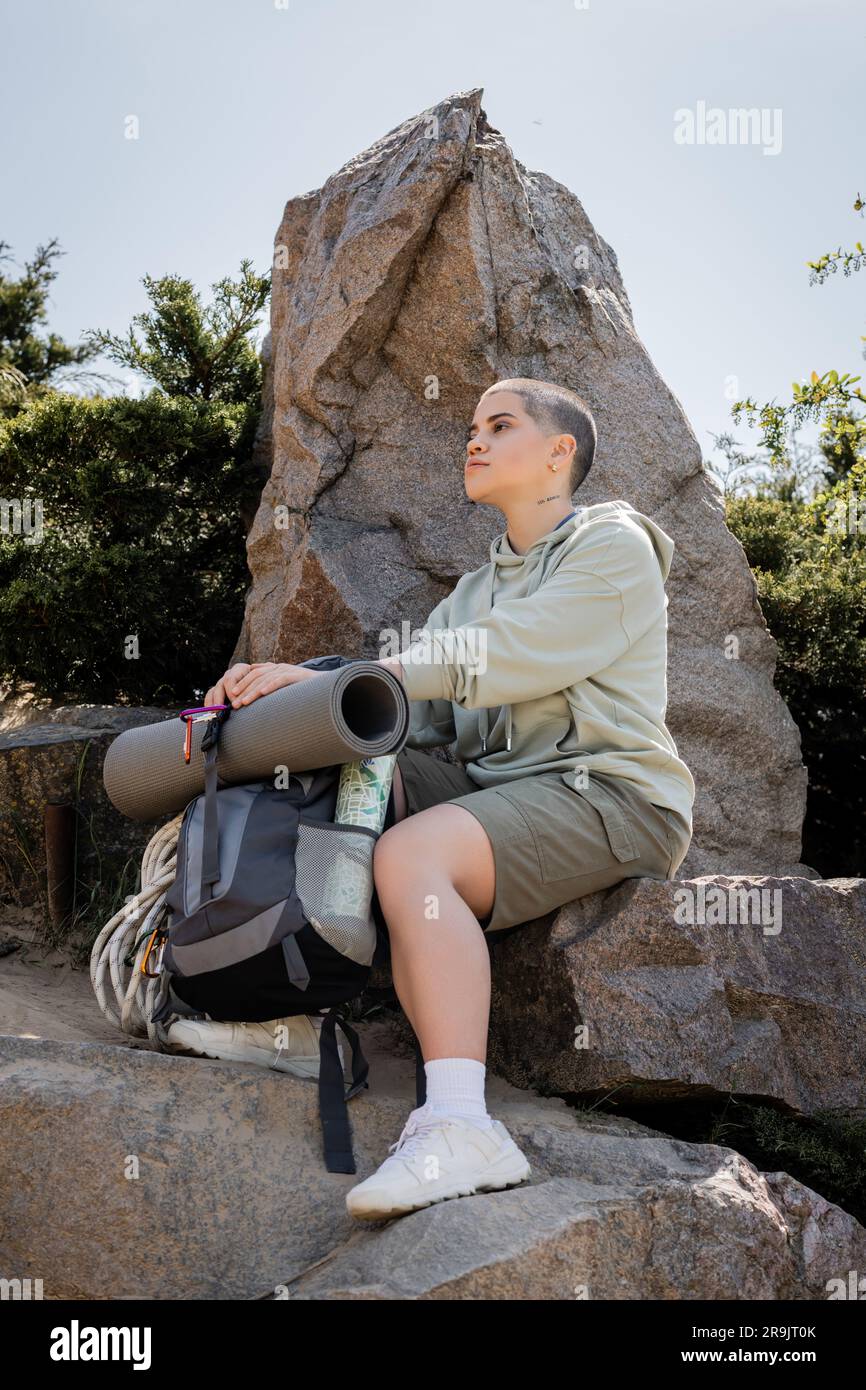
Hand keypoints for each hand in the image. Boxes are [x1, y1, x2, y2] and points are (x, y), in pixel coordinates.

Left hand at [204, 662, 319, 708]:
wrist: (329, 686)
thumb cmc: (306, 693)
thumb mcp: (285, 691)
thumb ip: (272, 692)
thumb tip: (256, 703)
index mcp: (275, 669)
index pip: (253, 673)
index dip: (241, 684)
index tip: (231, 696)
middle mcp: (279, 667)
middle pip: (255, 675)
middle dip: (243, 689)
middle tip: (234, 704)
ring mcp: (288, 670)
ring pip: (265, 678)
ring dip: (252, 691)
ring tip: (243, 703)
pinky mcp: (297, 675)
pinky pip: (280, 679)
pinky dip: (270, 686)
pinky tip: (262, 693)